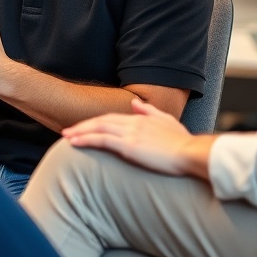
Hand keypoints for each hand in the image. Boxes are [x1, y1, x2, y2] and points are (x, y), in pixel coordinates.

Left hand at [63, 99, 214, 178]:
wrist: (191, 153)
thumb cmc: (182, 142)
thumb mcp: (167, 120)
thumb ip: (149, 111)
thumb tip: (135, 103)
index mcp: (140, 119)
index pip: (112, 118)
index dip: (96, 122)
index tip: (84, 127)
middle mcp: (132, 123)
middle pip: (101, 121)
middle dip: (82, 125)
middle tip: (67, 130)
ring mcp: (130, 134)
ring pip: (98, 129)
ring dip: (79, 132)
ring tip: (65, 137)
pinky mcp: (129, 146)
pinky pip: (101, 140)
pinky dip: (85, 140)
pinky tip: (74, 143)